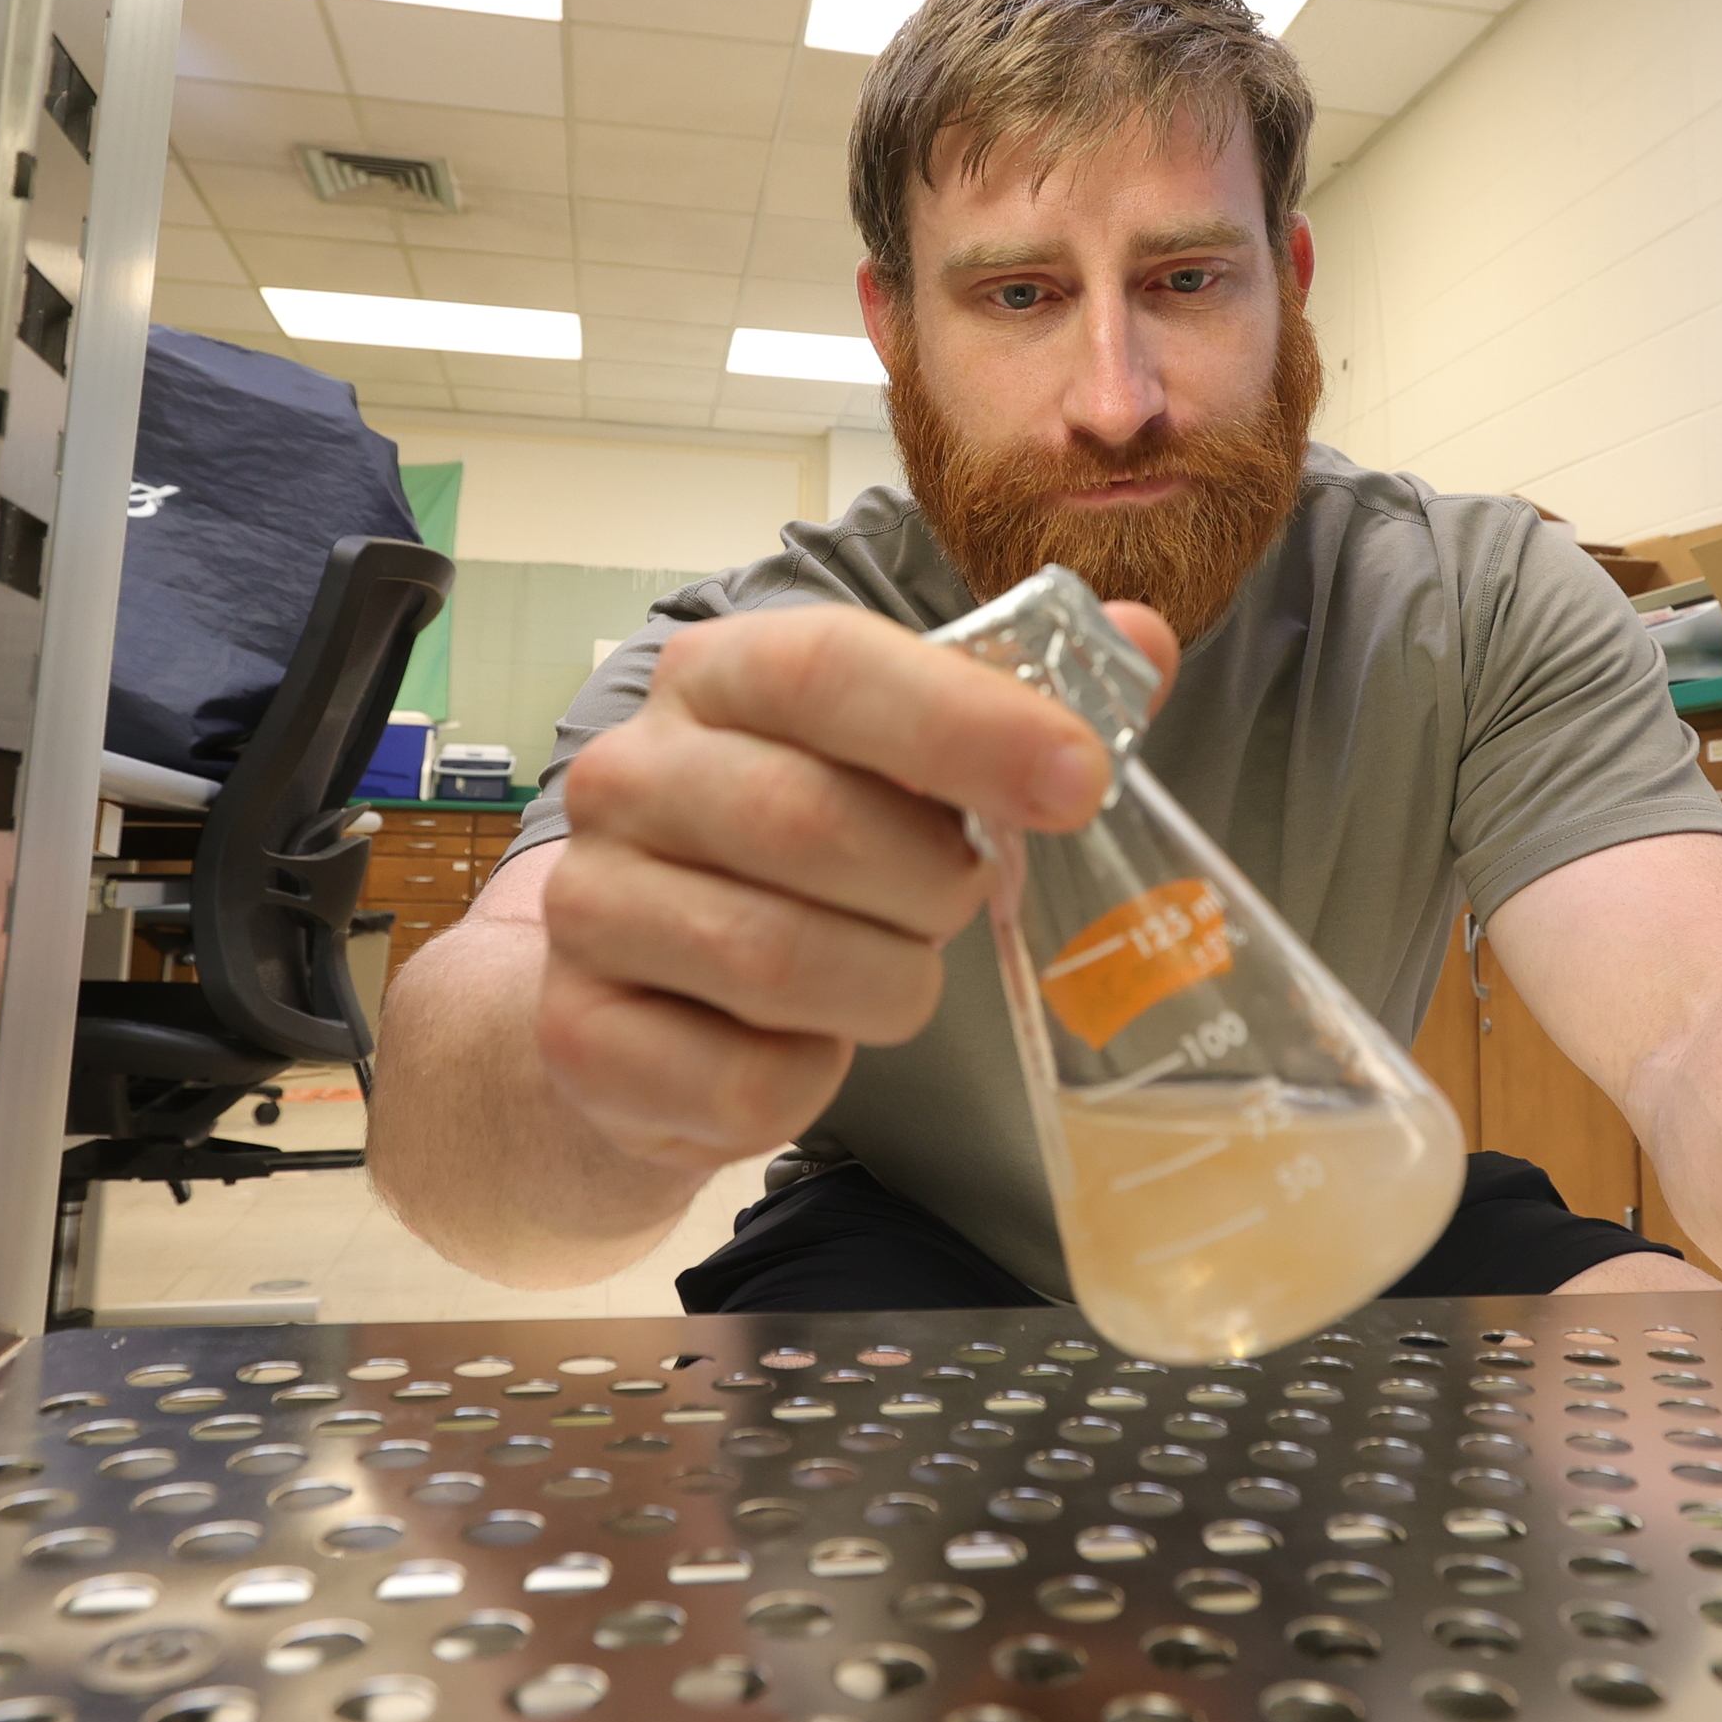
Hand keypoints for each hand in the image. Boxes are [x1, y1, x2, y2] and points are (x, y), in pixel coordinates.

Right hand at [537, 598, 1179, 1178]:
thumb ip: (1019, 699)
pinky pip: (748, 1080)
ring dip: (886, 984)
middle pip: (808, 820)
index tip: (1080, 780)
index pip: (828, 665)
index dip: (964, 721)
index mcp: (717, 676)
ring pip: (779, 961)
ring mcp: (589, 905)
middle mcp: (628, 774)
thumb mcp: (903, 764)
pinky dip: (814, 1079)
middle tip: (959, 900)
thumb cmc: (803, 860)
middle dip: (929, 883)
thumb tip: (1140, 641)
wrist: (648, 998)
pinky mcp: (581, 1034)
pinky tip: (808, 1044)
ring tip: (890, 973)